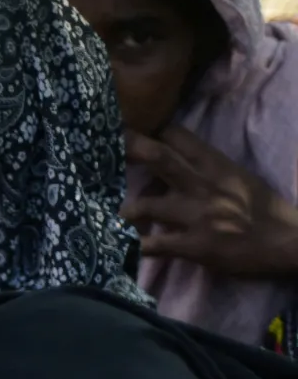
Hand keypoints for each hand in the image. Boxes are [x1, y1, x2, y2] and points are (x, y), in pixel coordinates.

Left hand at [123, 128, 297, 278]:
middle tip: (100, 146)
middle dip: (128, 149)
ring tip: (110, 216)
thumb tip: (172, 162)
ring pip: (145, 205)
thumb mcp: (238, 178)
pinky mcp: (194, 245)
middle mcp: (203, 184)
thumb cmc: (262, 210)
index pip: (178, 137)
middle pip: (158, 157)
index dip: (151, 133)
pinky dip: (133, 246)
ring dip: (123, 211)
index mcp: (216, 165)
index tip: (126, 131)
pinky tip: (118, 247)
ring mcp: (197, 215)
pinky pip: (153, 245)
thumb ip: (206, 169)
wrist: (287, 242)